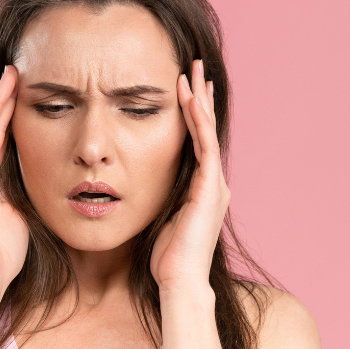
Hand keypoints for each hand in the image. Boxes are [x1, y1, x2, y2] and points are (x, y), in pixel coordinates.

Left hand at [150, 59, 230, 292]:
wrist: (179, 281)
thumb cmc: (165, 259)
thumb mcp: (159, 218)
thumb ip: (156, 198)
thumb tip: (135, 186)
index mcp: (201, 188)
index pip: (196, 141)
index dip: (191, 113)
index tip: (183, 87)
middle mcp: (212, 182)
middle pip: (205, 129)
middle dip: (199, 97)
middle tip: (193, 67)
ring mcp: (214, 184)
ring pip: (206, 132)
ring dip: (198, 100)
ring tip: (191, 72)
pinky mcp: (209, 188)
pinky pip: (202, 146)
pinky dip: (196, 121)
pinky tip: (189, 100)